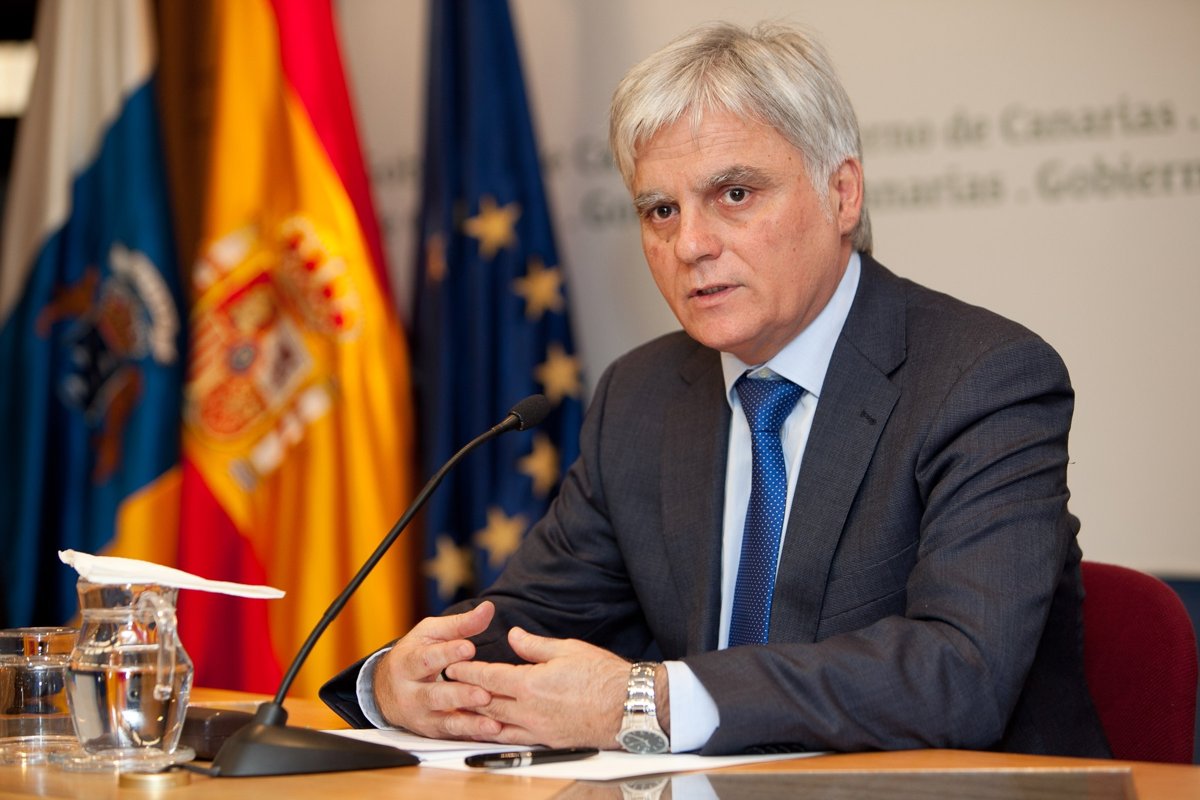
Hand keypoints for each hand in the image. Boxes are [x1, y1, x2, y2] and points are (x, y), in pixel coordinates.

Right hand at [373, 601, 502, 740]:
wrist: (385, 690)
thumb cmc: (414, 655)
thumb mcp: (430, 634)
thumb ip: (459, 624)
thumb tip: (488, 608)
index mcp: (407, 663)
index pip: (426, 659)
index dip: (447, 653)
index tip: (469, 648)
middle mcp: (411, 693)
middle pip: (434, 695)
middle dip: (459, 695)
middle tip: (483, 693)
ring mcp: (421, 716)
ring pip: (444, 722)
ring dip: (469, 722)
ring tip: (492, 721)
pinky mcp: (432, 731)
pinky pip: (453, 735)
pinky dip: (472, 734)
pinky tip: (491, 732)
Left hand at [444, 627, 641, 748]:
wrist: (628, 707)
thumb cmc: (602, 675)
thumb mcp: (567, 649)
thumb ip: (534, 645)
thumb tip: (513, 635)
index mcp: (531, 684)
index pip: (488, 677)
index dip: (468, 671)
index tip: (453, 666)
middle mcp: (529, 710)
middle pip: (486, 703)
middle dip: (465, 693)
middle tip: (448, 686)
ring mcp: (537, 729)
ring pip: (496, 725)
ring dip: (476, 717)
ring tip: (460, 709)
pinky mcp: (547, 742)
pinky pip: (513, 739)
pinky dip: (497, 734)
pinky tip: (490, 730)